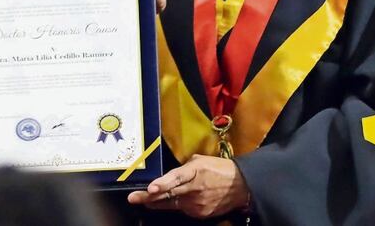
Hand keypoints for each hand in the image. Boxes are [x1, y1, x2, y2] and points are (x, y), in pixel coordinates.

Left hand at [127, 154, 248, 218]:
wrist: (241, 186)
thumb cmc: (219, 169)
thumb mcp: (200, 161)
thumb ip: (183, 168)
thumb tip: (170, 174)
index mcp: (195, 171)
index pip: (176, 178)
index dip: (163, 184)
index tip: (150, 189)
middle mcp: (195, 188)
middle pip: (168, 194)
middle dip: (148, 197)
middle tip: (133, 198)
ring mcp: (197, 204)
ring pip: (172, 204)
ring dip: (157, 203)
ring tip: (144, 201)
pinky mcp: (200, 214)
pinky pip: (183, 209)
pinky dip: (176, 205)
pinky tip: (170, 202)